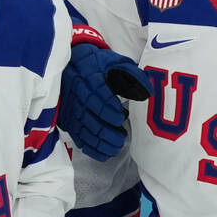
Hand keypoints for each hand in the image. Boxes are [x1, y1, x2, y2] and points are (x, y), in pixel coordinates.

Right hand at [58, 36, 151, 161]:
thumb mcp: (115, 62)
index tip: (121, 116)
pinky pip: (77, 137)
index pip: (96, 94)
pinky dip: (90, 148)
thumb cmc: (98, 64)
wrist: (72, 65)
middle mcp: (76, 94)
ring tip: (116, 147)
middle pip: (88, 116)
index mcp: (88, 77)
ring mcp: (70, 109)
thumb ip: (132, 75)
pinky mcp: (68, 120)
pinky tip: (104, 153)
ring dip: (99, 142)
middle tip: (122, 137)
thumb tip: (147, 93)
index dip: (107, 108)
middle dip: (106, 130)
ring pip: (83, 129)